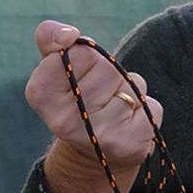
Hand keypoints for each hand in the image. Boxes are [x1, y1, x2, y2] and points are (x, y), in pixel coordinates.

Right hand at [27, 22, 161, 192]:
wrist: (92, 157)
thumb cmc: (73, 101)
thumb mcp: (53, 70)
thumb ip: (50, 41)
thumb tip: (68, 35)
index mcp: (41, 95)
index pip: (79, 51)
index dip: (84, 56)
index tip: (77, 73)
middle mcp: (66, 121)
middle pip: (107, 67)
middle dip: (107, 74)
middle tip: (96, 96)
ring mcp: (100, 136)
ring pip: (130, 85)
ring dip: (126, 92)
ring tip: (111, 110)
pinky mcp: (131, 145)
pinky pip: (150, 105)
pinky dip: (144, 109)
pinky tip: (127, 123)